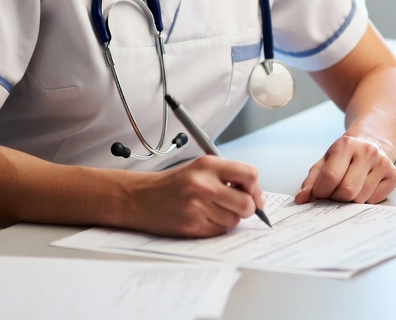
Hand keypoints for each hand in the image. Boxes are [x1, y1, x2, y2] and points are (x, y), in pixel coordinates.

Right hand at [132, 155, 262, 237]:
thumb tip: (255, 195)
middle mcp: (203, 184)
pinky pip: (219, 231)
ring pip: (234, 220)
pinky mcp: (192, 225)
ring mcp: (197, 206)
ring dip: (229, 218)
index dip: (256, 189)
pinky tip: (202, 218)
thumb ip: (226, 176)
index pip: (249, 174)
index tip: (255, 196)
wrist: (139, 198)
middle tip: (238, 207)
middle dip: (247, 209)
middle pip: (246, 203)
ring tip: (212, 210)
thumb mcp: (198, 169)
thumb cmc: (172, 184)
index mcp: (207, 165)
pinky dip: (216, 227)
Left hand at [295, 134, 395, 204]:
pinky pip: (374, 201)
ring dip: (351, 201)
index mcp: (345, 145)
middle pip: (347, 191)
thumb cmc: (346, 154)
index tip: (318, 195)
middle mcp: (367, 152)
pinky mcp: (394, 175)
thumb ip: (312, 180)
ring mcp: (383, 163)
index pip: (330, 178)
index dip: (320, 193)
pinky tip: (364, 187)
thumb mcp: (326, 160)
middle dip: (336, 198)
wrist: (373, 140)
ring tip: (350, 187)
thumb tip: (301, 199)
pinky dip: (365, 200)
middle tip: (334, 194)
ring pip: (361, 199)